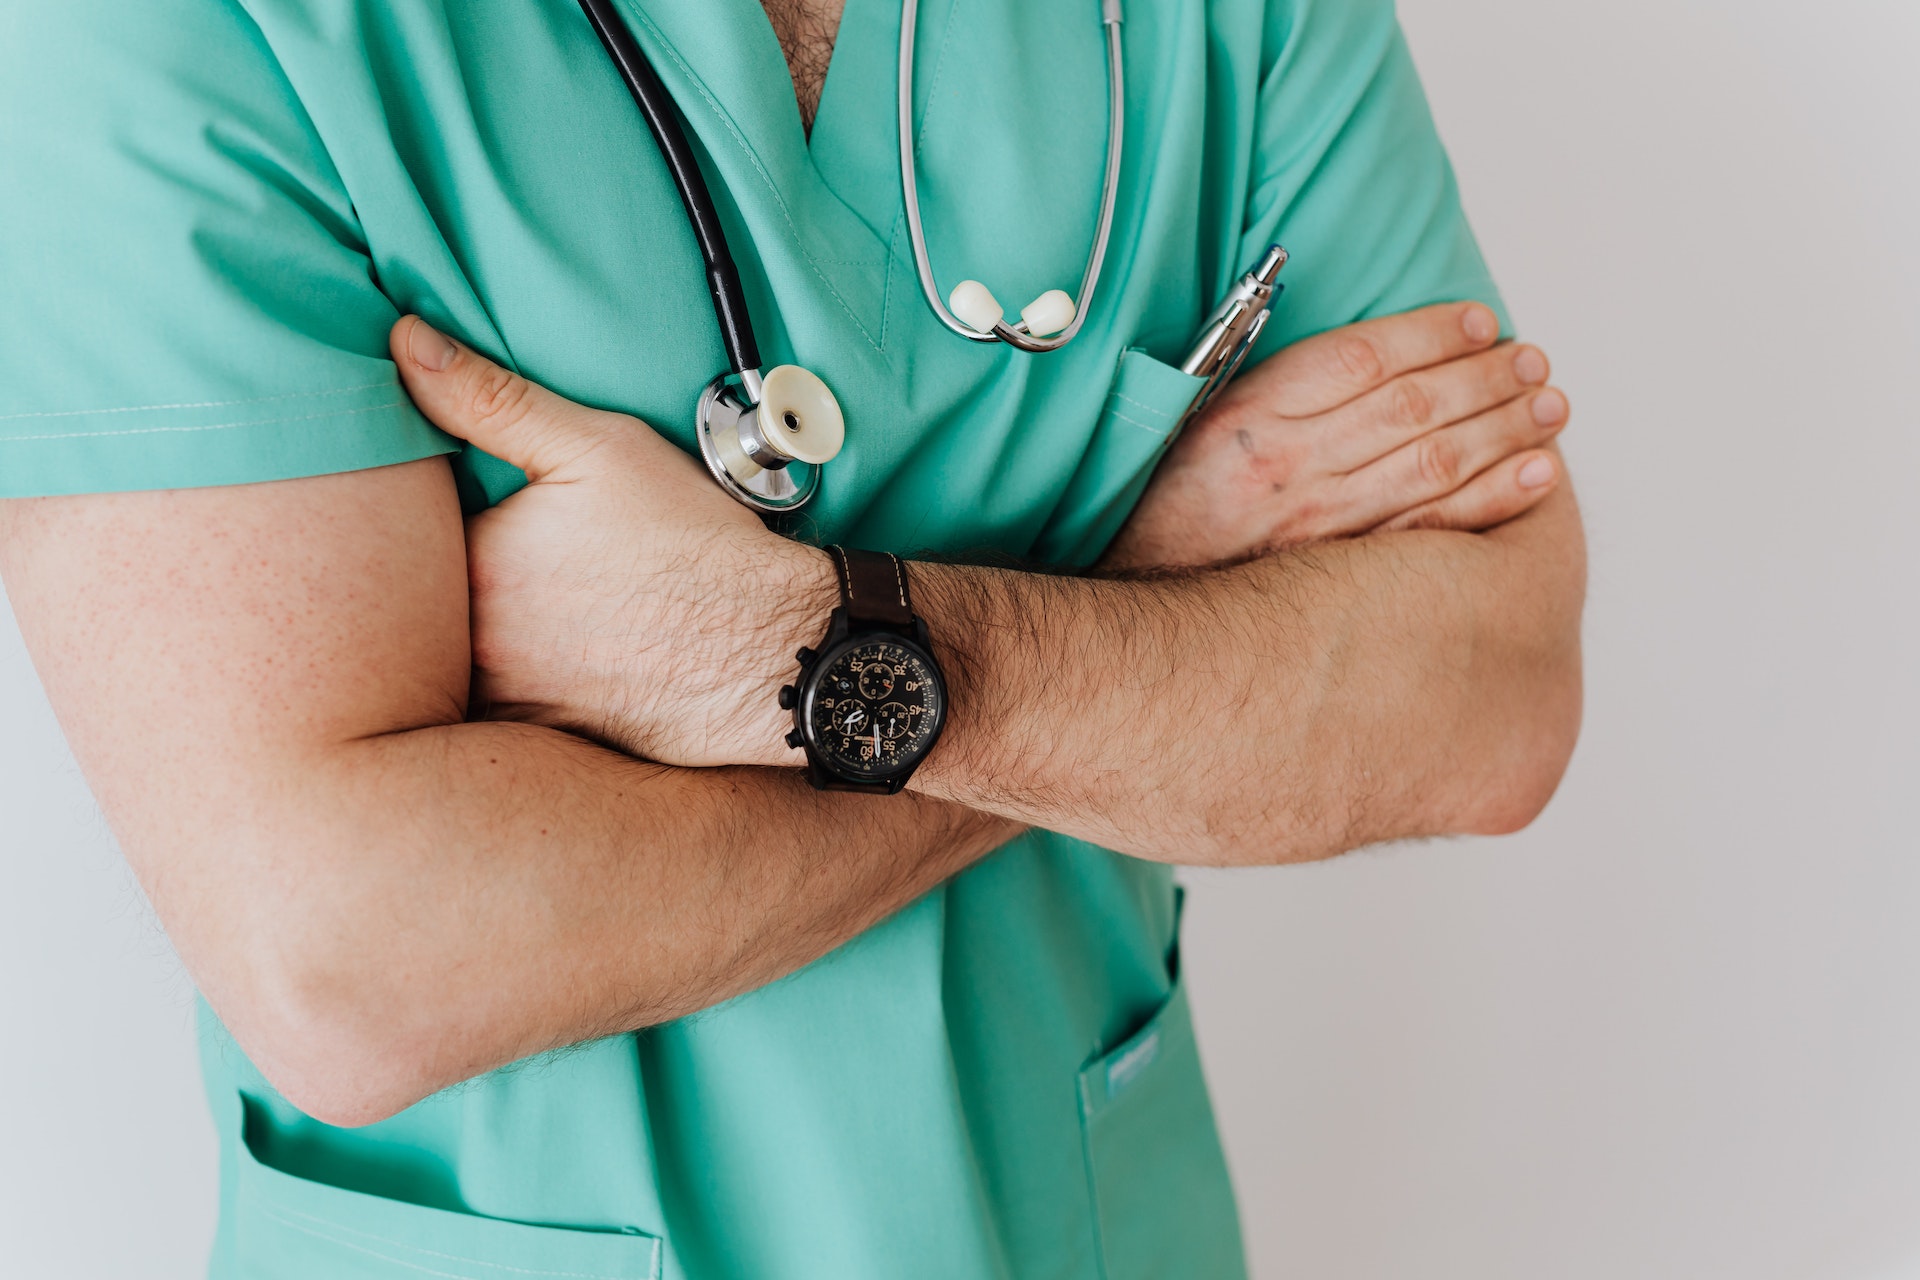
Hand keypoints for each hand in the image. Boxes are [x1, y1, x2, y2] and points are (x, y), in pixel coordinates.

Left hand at [390, 317, 834, 767]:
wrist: (772, 654)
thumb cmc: (693, 547)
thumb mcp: (599, 447)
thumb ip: (490, 397)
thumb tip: (403, 342)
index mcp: (473, 565)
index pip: (408, 538)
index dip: (431, 520)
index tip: (472, 507)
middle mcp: (474, 645)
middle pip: (426, 606)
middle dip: (445, 583)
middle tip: (517, 562)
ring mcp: (507, 702)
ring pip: (457, 664)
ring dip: (475, 641)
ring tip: (544, 613)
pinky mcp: (543, 742)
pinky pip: (498, 717)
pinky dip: (518, 687)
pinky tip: (566, 662)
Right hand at [1103, 303, 1569, 570]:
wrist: (1134, 596)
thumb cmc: (1170, 503)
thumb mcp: (1197, 423)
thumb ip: (1270, 381)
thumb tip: (1359, 345)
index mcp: (1251, 418)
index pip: (1359, 359)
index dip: (1430, 333)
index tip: (1480, 320)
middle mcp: (1288, 468)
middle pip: (1412, 408)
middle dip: (1486, 378)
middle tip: (1534, 360)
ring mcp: (1318, 528)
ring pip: (1434, 465)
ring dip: (1504, 429)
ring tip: (1550, 404)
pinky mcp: (1340, 577)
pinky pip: (1432, 531)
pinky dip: (1492, 500)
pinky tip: (1535, 475)